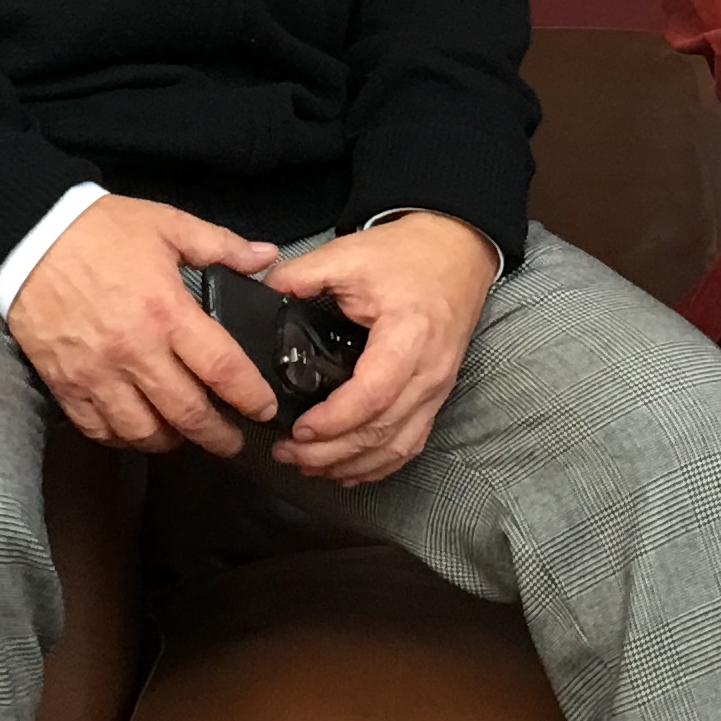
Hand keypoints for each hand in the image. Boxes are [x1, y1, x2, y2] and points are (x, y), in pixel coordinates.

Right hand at [8, 194, 285, 455]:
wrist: (28, 236)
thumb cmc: (98, 229)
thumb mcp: (166, 224)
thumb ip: (221, 245)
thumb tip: (266, 258)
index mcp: (166, 311)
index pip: (221, 369)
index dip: (249, 397)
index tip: (262, 409)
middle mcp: (134, 350)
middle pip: (186, 414)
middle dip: (218, 436)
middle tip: (233, 441)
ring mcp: (96, 373)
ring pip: (142, 432)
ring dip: (171, 441)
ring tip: (185, 435)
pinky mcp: (65, 383)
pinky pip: (98, 429)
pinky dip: (122, 437)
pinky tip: (137, 428)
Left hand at [260, 212, 497, 485]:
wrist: (457, 250)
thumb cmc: (408, 254)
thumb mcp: (350, 254)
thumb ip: (302, 274)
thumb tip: (262, 293)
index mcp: (409, 335)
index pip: (374, 394)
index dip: (334, 419)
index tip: (297, 427)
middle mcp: (429, 372)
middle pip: (382, 431)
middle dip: (330, 452)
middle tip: (286, 453)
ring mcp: (437, 389)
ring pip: (396, 447)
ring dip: (350, 464)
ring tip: (306, 465)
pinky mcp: (435, 397)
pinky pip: (409, 444)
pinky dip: (376, 464)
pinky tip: (345, 469)